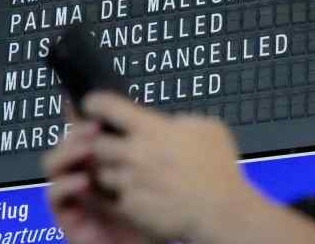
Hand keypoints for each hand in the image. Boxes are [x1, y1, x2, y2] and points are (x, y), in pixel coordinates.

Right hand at [41, 104, 148, 243]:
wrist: (155, 242)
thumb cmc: (158, 210)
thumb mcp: (156, 170)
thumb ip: (147, 144)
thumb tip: (150, 111)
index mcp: (104, 157)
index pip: (87, 128)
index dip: (83, 111)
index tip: (91, 100)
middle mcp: (84, 171)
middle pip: (68, 140)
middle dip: (77, 129)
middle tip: (95, 125)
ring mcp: (73, 194)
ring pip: (54, 163)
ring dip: (67, 152)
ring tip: (88, 148)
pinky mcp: (67, 216)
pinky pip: (55, 198)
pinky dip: (66, 186)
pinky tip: (84, 181)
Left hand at [82, 91, 265, 242]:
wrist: (220, 211)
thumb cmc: (219, 171)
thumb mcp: (209, 129)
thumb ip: (183, 120)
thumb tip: (172, 122)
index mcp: (153, 129)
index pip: (107, 107)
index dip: (95, 103)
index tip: (93, 105)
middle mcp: (136, 154)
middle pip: (96, 142)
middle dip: (102, 143)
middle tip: (114, 145)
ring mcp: (130, 182)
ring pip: (100, 172)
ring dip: (110, 170)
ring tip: (131, 173)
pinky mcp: (129, 207)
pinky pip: (109, 198)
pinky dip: (117, 195)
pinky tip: (136, 193)